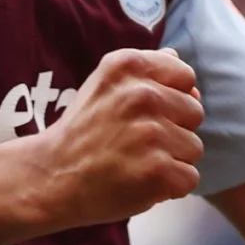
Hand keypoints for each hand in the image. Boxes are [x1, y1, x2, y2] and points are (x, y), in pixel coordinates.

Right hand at [35, 48, 202, 229]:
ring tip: (135, 162)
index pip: (185, 77)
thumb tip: (176, 57)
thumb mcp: (101, 84)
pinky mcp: (158, 171)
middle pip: (194, 112)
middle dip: (173, 130)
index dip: (172, 98)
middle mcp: (141, 94)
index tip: (145, 114)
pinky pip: (189, 177)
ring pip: (193, 147)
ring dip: (171, 160)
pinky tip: (140, 182)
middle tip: (136, 142)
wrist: (50, 177)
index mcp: (128, 66)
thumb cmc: (81, 132)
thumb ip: (142, 70)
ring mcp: (151, 134)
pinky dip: (169, 187)